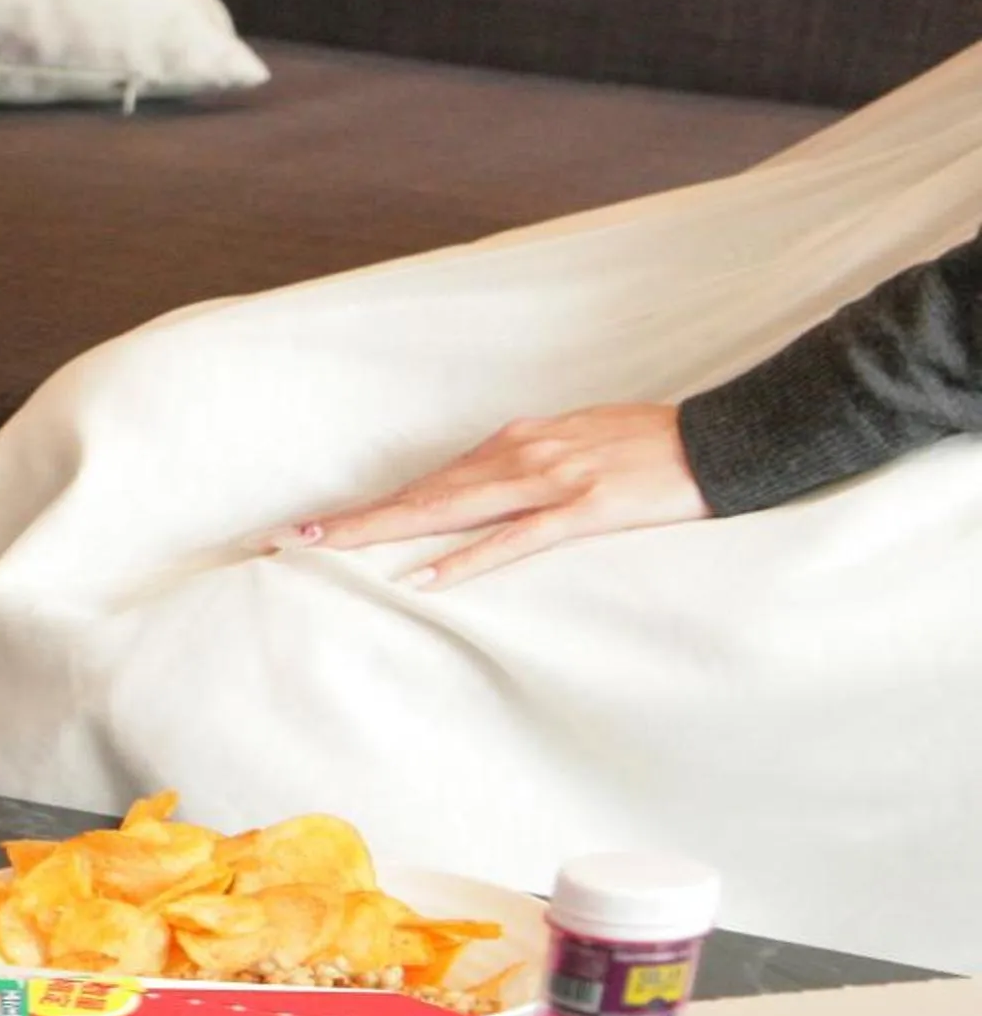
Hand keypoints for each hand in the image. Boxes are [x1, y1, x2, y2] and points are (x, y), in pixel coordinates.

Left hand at [265, 403, 709, 588]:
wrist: (726, 438)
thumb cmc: (653, 447)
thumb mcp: (578, 447)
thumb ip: (531, 467)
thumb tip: (491, 489)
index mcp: (517, 443)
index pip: (429, 481)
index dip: (372, 504)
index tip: (317, 522)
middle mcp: (520, 455)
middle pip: (422, 495)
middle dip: (354, 517)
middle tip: (289, 535)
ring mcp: (551, 481)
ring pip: (451, 511)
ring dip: (386, 530)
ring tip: (330, 547)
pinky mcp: (587, 509)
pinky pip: (517, 538)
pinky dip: (470, 557)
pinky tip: (429, 576)